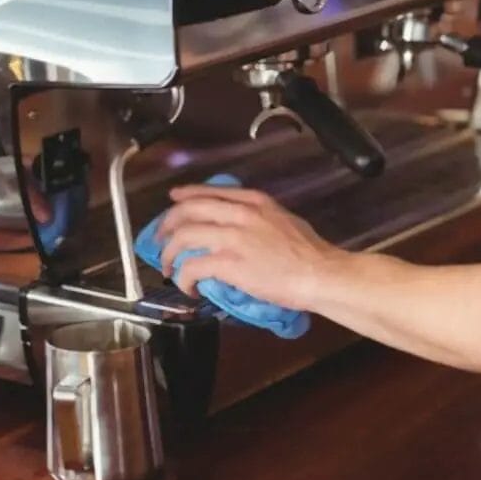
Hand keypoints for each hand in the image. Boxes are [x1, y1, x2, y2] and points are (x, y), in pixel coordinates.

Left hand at [156, 185, 348, 309]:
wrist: (320, 274)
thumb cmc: (310, 253)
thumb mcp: (284, 220)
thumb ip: (260, 218)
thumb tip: (242, 228)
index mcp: (254, 202)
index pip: (209, 192)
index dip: (185, 196)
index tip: (173, 201)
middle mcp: (240, 214)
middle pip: (188, 211)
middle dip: (167, 225)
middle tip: (160, 240)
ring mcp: (233, 238)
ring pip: (184, 237)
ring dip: (170, 254)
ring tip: (169, 268)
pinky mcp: (229, 264)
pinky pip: (193, 267)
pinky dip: (184, 278)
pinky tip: (188, 287)